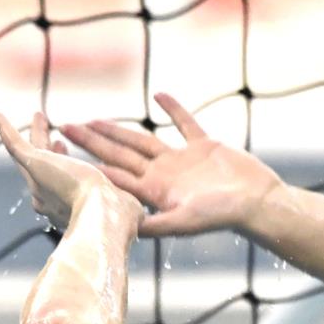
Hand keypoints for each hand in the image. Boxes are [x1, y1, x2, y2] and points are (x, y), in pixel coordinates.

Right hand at [0, 110, 130, 230]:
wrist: (102, 217)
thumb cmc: (119, 220)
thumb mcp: (128, 210)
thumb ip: (129, 209)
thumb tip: (139, 214)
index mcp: (69, 210)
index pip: (63, 183)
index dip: (64, 164)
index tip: (65, 149)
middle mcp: (48, 198)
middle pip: (44, 169)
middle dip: (49, 150)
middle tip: (53, 135)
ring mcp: (38, 180)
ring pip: (30, 153)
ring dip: (35, 134)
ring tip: (38, 116)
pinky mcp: (32, 163)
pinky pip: (13, 144)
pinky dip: (4, 129)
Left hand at [58, 92, 282, 237]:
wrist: (257, 203)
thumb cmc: (222, 215)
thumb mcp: (185, 221)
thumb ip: (156, 223)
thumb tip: (127, 227)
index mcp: (155, 191)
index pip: (116, 173)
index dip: (91, 161)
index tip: (67, 150)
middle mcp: (163, 175)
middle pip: (121, 154)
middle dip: (94, 141)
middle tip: (68, 126)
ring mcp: (182, 160)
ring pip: (144, 139)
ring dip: (120, 129)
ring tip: (96, 118)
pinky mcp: (203, 146)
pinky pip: (185, 123)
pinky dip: (173, 109)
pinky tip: (158, 95)